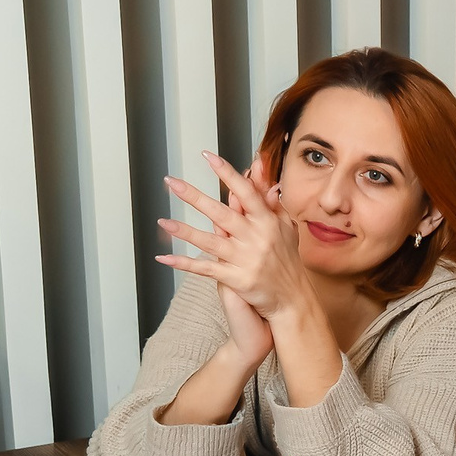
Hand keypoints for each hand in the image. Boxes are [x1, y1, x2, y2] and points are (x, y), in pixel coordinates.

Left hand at [156, 151, 317, 326]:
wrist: (293, 299)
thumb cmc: (288, 260)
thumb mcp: (285, 226)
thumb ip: (268, 197)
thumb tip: (258, 169)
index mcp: (268, 222)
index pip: (245, 191)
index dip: (226, 173)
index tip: (208, 157)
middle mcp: (256, 238)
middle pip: (221, 213)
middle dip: (194, 197)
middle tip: (172, 182)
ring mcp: (246, 259)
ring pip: (210, 241)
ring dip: (184, 231)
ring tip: (162, 222)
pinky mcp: (237, 279)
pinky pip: (206, 269)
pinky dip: (184, 264)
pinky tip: (165, 259)